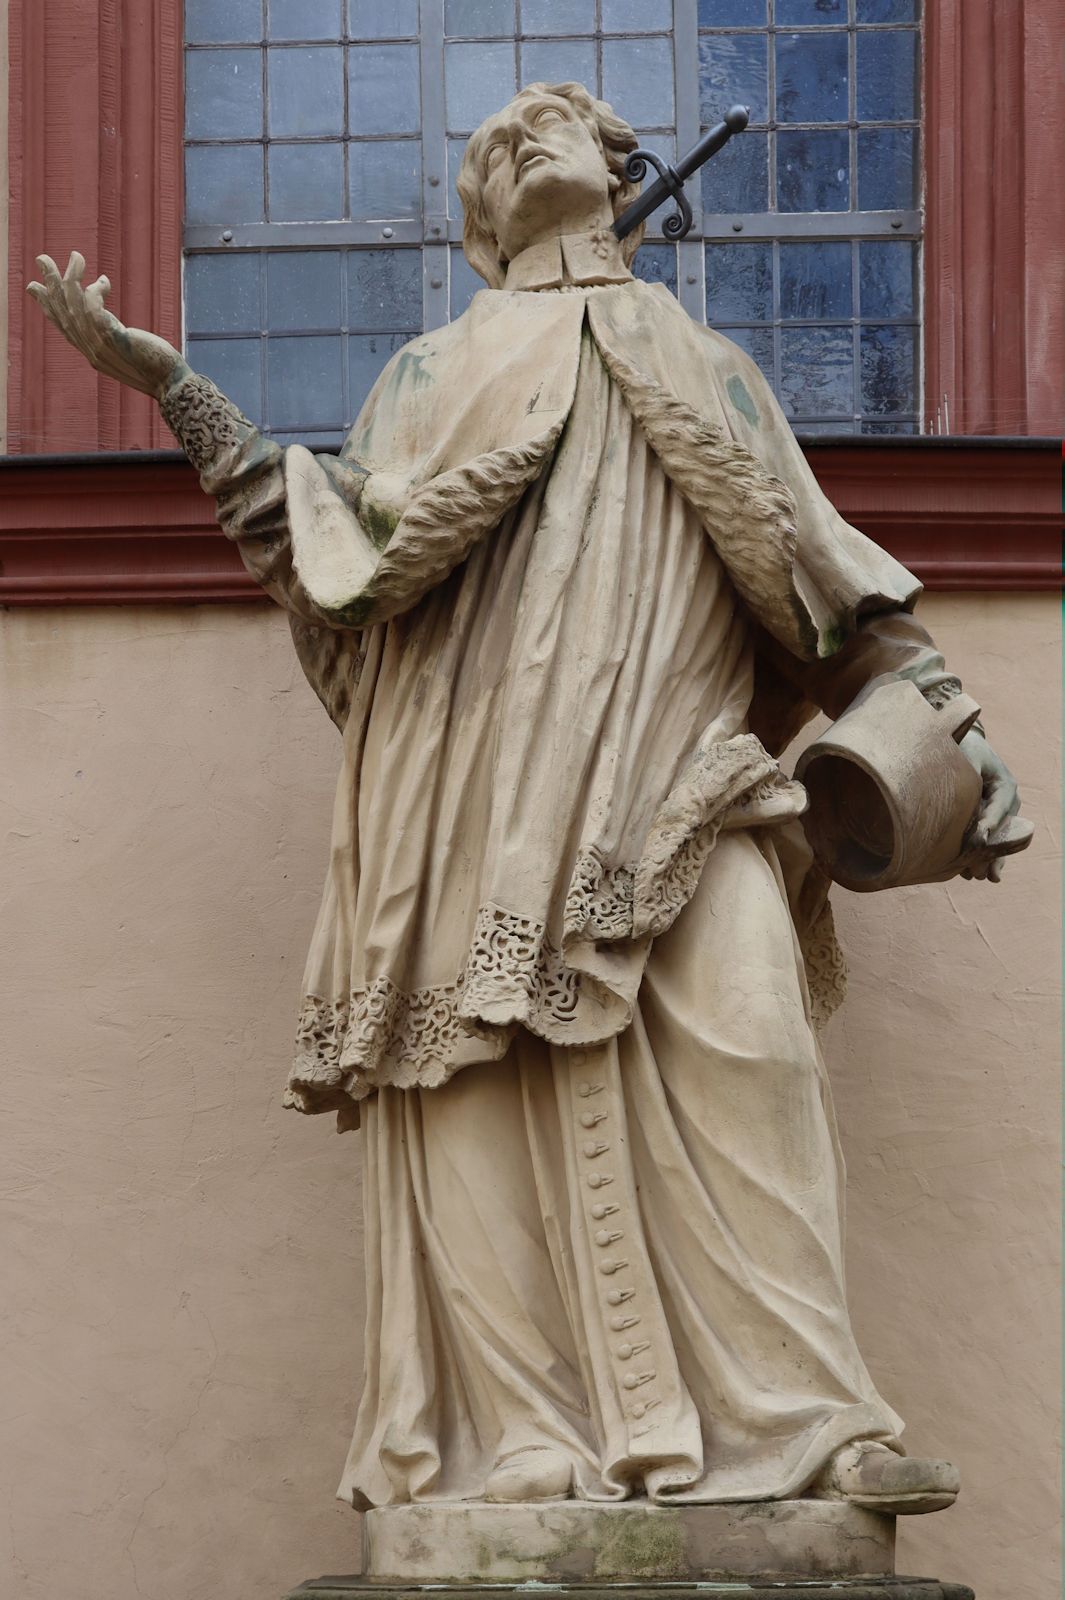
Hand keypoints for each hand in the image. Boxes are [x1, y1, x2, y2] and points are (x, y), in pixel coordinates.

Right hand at [27, 251, 187, 399]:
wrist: (171, 384)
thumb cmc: (156, 365)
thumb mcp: (125, 351)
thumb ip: (110, 336)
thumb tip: (104, 320)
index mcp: (92, 353)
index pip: (62, 327)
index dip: (47, 306)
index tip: (34, 287)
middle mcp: (91, 350)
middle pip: (62, 313)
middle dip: (50, 284)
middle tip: (43, 259)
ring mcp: (101, 346)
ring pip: (74, 307)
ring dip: (71, 278)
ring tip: (75, 256)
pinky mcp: (114, 338)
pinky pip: (94, 309)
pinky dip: (95, 291)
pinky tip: (104, 281)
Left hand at [957, 728, 1020, 881]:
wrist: (960, 744)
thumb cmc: (961, 747)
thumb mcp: (965, 757)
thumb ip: (967, 779)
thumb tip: (962, 806)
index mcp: (1005, 785)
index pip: (999, 808)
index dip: (989, 825)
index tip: (979, 840)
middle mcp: (1005, 802)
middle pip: (1001, 831)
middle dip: (990, 852)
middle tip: (980, 873)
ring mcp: (997, 813)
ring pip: (995, 840)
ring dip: (986, 859)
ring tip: (976, 877)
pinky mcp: (985, 819)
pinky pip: (986, 840)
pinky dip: (979, 855)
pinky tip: (969, 873)